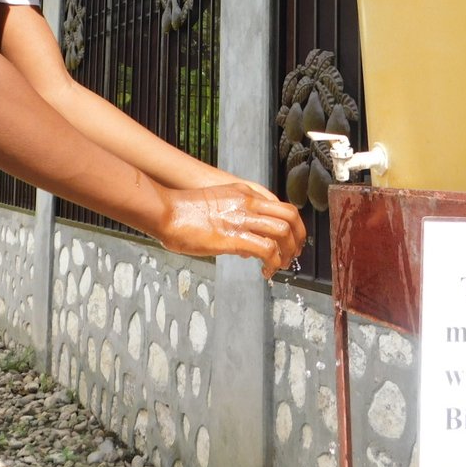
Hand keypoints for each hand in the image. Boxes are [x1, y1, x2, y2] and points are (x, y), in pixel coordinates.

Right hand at [158, 182, 307, 278]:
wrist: (167, 211)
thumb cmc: (184, 212)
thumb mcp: (217, 205)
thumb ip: (236, 219)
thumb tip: (249, 247)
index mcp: (245, 194)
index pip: (282, 207)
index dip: (292, 226)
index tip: (291, 242)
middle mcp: (248, 203)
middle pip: (290, 217)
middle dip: (299, 238)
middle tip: (294, 255)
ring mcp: (242, 219)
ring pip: (283, 232)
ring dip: (288, 253)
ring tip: (281, 266)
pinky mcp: (234, 237)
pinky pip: (267, 250)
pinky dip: (273, 263)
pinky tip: (266, 273)